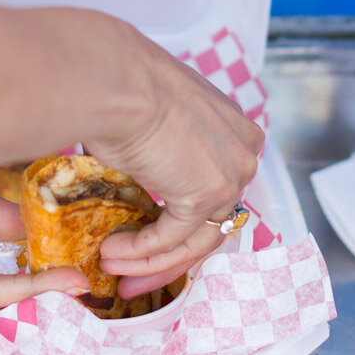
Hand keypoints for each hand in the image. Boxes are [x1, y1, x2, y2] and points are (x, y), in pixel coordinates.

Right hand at [64, 13, 262, 290]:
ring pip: (194, 240)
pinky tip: (110, 252)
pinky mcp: (207, 196)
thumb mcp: (150, 119)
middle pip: (210, 222)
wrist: (114, 79)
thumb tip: (131, 175)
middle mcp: (243, 152)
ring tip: (112, 266)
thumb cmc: (120, 85)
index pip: (216, 192)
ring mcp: (231, 175)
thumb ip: (158, 153)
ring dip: (149, 261)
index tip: (149, 237)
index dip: (181, 223)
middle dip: (167, 257)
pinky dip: (140, 251)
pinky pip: (173, 239)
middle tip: (132, 275)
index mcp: (233, 128)